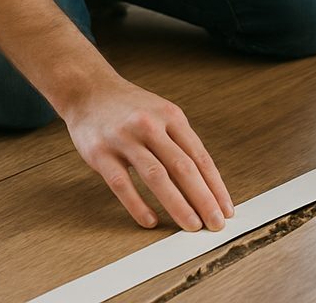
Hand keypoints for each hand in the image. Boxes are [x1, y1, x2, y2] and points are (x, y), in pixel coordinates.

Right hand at [61, 71, 234, 231]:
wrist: (89, 90)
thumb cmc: (130, 108)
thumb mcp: (161, 113)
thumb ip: (179, 142)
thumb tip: (204, 183)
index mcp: (170, 116)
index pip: (198, 155)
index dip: (214, 185)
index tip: (226, 209)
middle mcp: (150, 125)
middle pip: (182, 166)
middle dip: (203, 198)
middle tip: (215, 224)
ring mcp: (125, 138)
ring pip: (156, 176)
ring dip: (178, 204)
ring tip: (191, 225)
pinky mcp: (101, 153)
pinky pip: (122, 184)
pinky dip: (138, 205)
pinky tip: (150, 221)